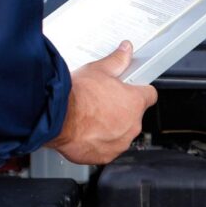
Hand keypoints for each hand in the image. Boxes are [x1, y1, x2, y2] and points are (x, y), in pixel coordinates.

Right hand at [47, 41, 157, 164]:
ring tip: (90, 117)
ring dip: (110, 127)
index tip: (130, 90)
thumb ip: (117, 61)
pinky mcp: (107, 155)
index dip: (138, 91)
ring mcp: (121, 142)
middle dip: (120, 110)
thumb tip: (126, 51)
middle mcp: (133, 124)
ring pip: (121, 133)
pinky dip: (99, 142)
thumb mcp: (98, 70)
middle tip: (101, 103)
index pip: (149, 95)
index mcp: (135, 102)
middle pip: (133, 115)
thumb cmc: (77, 96)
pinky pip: (108, 148)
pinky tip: (85, 132)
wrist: (56, 118)